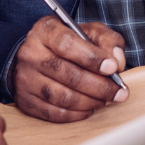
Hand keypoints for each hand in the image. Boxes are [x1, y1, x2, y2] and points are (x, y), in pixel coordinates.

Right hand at [9, 15, 127, 121]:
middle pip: (68, 74)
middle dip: (100, 86)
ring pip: (62, 97)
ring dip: (91, 101)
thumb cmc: (69, 44)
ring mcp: (25, 79)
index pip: (67, 44)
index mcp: (46, 30)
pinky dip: (77, 114)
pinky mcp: (25, 101)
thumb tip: (117, 61)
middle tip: (119, 92)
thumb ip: (108, 40)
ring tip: (106, 99)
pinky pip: (54, 113)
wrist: (37, 57)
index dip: (92, 58)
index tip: (112, 68)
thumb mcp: (90, 32)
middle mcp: (31, 54)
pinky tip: (89, 108)